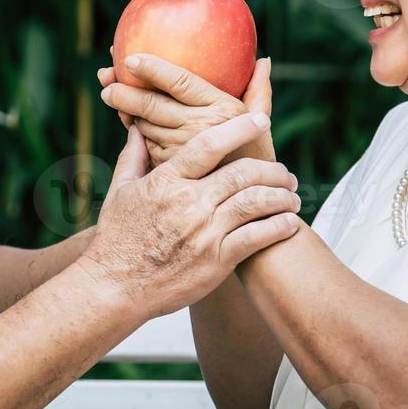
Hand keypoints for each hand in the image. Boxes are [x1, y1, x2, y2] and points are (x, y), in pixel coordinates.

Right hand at [79, 115, 300, 318]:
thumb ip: (134, 158)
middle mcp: (189, 203)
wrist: (115, 287)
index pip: (209, 145)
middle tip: (285, 172)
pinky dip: (279, 226)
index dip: (239, 129)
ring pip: (256, 203)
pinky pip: (258, 237)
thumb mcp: (119, 192)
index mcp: (167, 182)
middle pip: (243, 173)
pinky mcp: (217, 261)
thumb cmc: (116, 238)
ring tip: (292, 197)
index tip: (260, 121)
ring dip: (282, 196)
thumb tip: (138, 131)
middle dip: (272, 169)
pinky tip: (289, 223)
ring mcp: (205, 233)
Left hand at [97, 54, 273, 168]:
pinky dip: (137, 134)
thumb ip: (259, 92)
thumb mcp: (260, 124)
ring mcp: (185, 151)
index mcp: (222, 108)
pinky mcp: (172, 169)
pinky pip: (148, 147)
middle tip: (106, 81)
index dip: (152, 68)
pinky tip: (130, 122)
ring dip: (127, 111)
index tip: (130, 58)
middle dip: (124, 90)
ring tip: (114, 97)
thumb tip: (263, 61)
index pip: (179, 81)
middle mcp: (202, 128)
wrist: (252, 209)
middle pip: (153, 104)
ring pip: (146, 126)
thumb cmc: (256, 157)